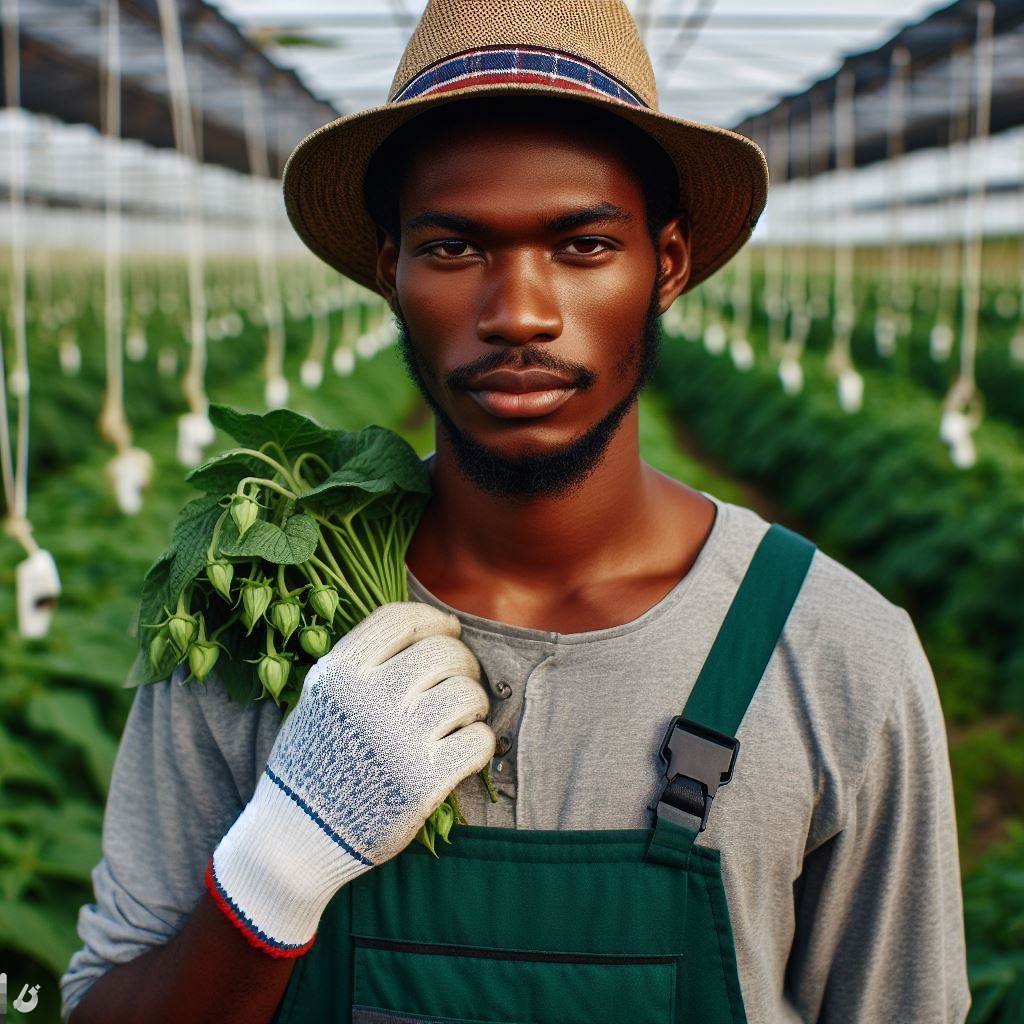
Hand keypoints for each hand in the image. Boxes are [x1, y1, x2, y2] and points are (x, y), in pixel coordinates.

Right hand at [207, 601, 494, 956]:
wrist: (297, 837)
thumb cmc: (315, 762)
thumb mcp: (320, 698)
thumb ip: (362, 664)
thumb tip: (430, 630)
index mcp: (340, 674)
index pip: (401, 619)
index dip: (434, 620)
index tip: (448, 631)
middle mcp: (369, 699)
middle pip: (443, 652)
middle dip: (461, 662)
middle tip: (459, 681)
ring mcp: (398, 740)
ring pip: (467, 693)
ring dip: (474, 701)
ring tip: (463, 715)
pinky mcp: (423, 782)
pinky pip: (479, 740)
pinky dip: (480, 741)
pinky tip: (466, 747)